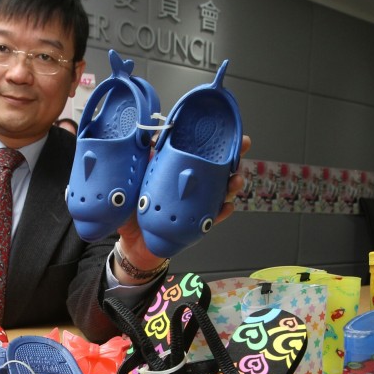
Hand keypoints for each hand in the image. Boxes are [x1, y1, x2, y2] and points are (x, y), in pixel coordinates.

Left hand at [112, 134, 250, 283]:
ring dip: (232, 186)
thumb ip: (145, 157)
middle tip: (242, 151)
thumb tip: (153, 135)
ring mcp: (196, 205)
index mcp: (181, 170)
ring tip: (235, 180)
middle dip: (235, 160)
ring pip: (221, 192)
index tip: (233, 135)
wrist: (131, 239)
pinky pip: (213, 218)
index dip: (221, 143)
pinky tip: (226, 207)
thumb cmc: (132, 206)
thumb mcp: (137, 178)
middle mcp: (193, 186)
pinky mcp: (196, 224)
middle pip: (219, 170)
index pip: (204, 153)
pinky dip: (222, 213)